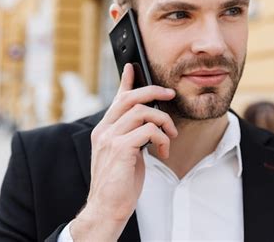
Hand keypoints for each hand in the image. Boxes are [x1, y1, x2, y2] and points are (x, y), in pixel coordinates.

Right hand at [71, 63, 177, 240]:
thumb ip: (131, 135)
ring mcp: (110, 138)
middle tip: (169, 95)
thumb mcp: (125, 154)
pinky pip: (148, 131)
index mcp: (103, 130)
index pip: (116, 99)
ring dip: (163, 122)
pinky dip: (162, 139)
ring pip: (142, 112)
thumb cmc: (118, 183)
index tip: (133, 67)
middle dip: (153, 91)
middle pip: (130, 98)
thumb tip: (148, 124)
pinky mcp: (120, 148)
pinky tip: (163, 152)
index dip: (126, 82)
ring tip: (170, 136)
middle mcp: (104, 130)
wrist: (107, 207)